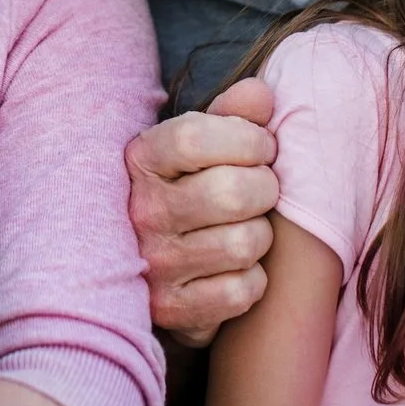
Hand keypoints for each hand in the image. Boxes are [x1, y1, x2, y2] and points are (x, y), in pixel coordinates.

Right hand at [127, 77, 281, 345]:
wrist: (147, 265)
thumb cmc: (187, 190)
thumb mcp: (200, 146)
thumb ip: (233, 115)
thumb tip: (261, 95)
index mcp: (141, 160)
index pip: (198, 136)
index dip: (248, 139)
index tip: (261, 148)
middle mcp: (140, 212)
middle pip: (234, 192)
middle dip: (264, 189)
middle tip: (260, 191)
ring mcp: (154, 265)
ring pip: (245, 243)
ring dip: (260, 235)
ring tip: (245, 228)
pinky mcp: (173, 311)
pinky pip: (243, 291)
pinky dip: (252, 280)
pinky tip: (235, 267)